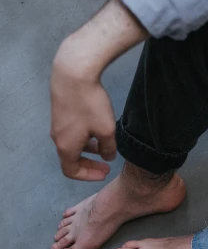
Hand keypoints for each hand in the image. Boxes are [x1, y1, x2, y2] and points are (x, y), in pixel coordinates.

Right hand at [50, 54, 115, 180]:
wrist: (73, 73)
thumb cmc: (90, 104)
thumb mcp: (106, 130)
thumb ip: (108, 148)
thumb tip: (107, 156)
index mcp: (66, 146)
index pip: (71, 171)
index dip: (88, 176)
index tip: (104, 172)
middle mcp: (57, 137)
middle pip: (71, 158)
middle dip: (89, 163)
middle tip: (106, 164)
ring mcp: (57, 123)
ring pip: (72, 143)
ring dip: (88, 148)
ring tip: (105, 146)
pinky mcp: (60, 111)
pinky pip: (71, 131)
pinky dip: (84, 136)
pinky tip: (97, 127)